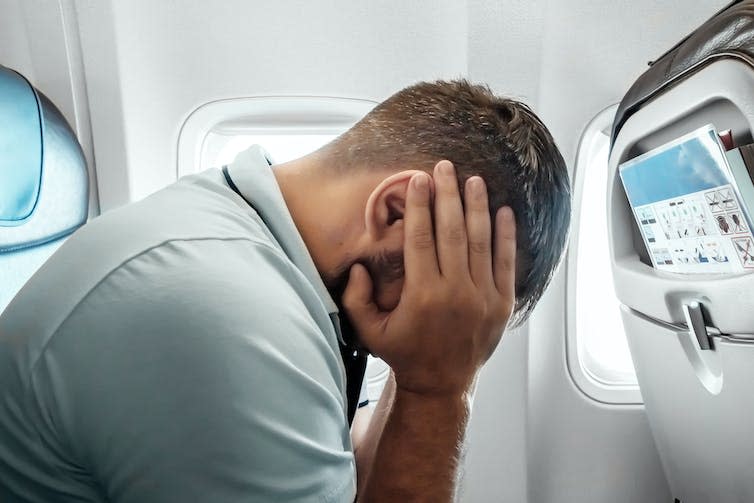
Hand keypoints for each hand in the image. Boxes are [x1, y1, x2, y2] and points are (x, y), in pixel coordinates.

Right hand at [342, 160, 516, 396]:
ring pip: (481, 242)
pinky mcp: (502, 304)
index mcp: (422, 295)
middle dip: (448, 195)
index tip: (420, 179)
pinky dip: (506, 236)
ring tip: (474, 180)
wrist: (442, 383)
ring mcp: (482, 298)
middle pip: (452, 232)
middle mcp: (454, 292)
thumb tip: (359, 266)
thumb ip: (356, 299)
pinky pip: (506, 263)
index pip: (420, 238)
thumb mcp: (369, 331)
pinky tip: (504, 211)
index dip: (420, 206)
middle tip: (445, 167)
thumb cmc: (404, 352)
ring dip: (477, 208)